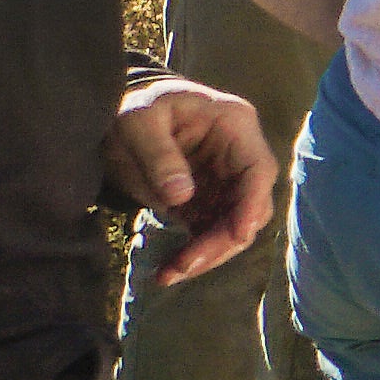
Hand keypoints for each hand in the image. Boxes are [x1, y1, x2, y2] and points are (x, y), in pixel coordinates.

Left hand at [111, 75, 277, 285]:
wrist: (121, 110)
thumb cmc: (136, 105)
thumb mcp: (140, 122)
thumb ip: (160, 156)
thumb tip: (181, 197)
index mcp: (234, 126)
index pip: (258, 169)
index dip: (253, 205)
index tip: (238, 236)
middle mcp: (237, 155)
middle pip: (249, 205)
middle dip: (223, 240)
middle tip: (185, 265)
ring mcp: (223, 180)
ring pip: (233, 226)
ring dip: (207, 254)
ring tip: (169, 274)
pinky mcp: (205, 200)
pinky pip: (209, 233)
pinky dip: (193, 254)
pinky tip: (168, 270)